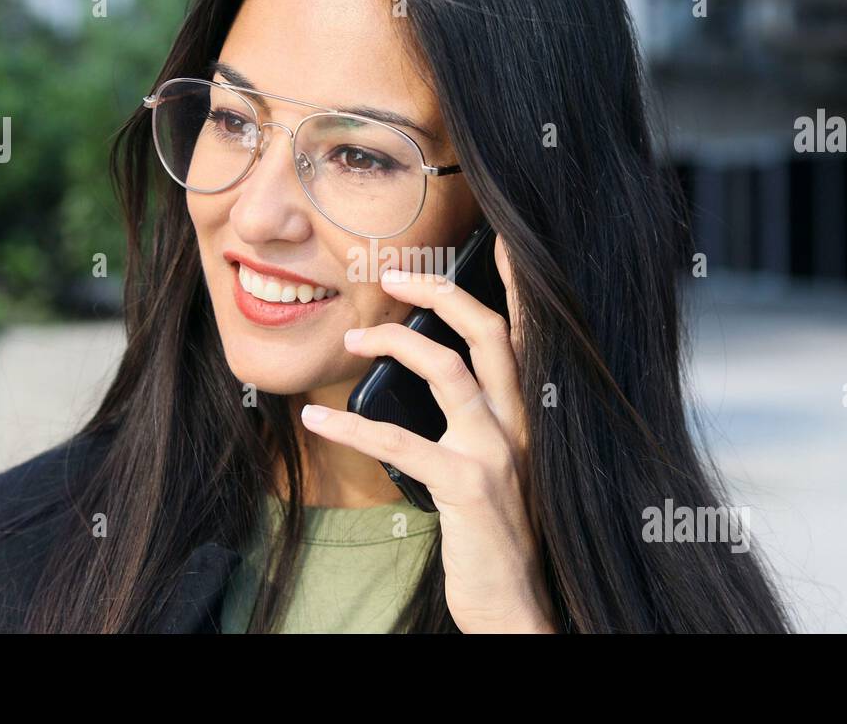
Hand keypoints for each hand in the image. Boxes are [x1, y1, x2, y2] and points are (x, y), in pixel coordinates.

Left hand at [300, 235, 556, 632]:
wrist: (518, 605)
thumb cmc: (498, 537)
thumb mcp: (495, 470)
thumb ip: (474, 426)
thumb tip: (426, 385)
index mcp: (529, 416)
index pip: (527, 333)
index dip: (513, 282)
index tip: (495, 241)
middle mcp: (522, 424)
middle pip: (489, 331)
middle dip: (440, 292)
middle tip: (395, 276)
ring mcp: (498, 452)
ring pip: (448, 369)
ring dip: (393, 342)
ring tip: (352, 339)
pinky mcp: (467, 485)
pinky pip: (400, 439)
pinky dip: (350, 425)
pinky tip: (318, 418)